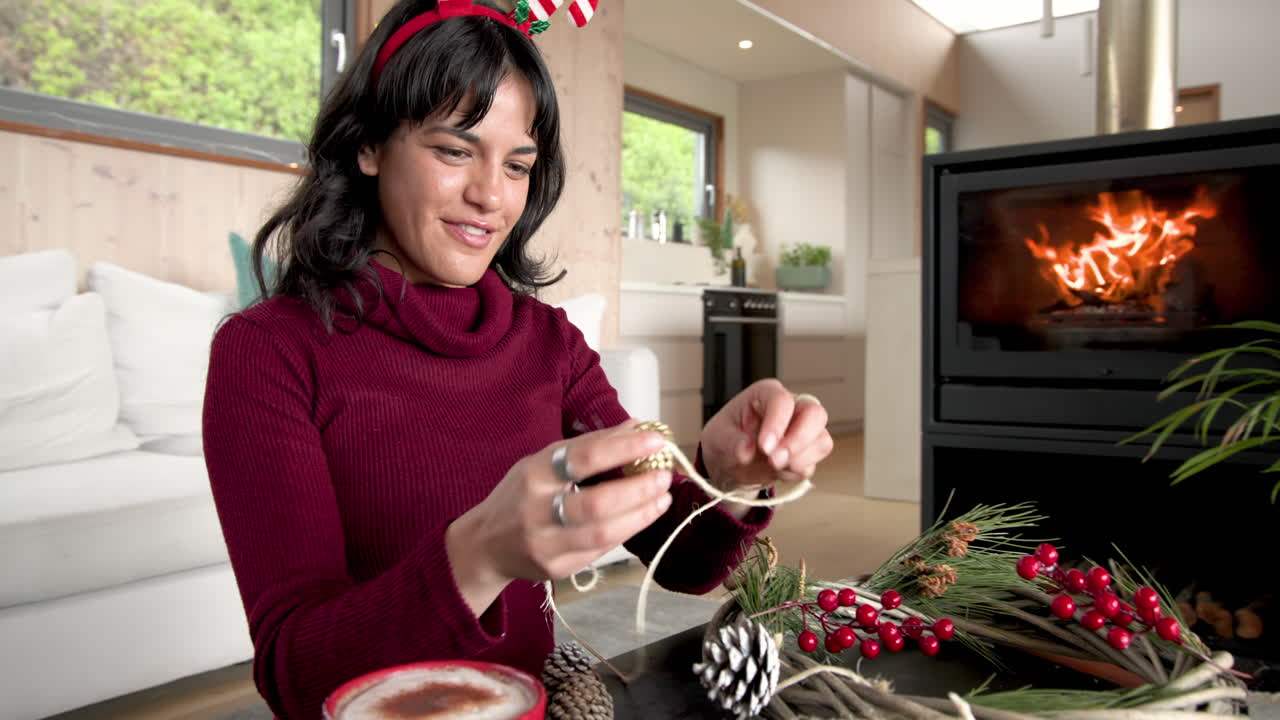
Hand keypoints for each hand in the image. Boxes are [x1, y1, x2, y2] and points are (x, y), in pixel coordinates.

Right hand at [448, 421, 674, 596]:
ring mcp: (545, 544)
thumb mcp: (544, 461)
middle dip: (638, 489)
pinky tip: (640, 518)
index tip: (656, 439)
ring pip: (602, 533)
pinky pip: (599, 551)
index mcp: (534, 474)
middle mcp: (536, 510)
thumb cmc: (521, 495)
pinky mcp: (555, 568)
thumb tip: (637, 427)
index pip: (584, 457)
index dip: (624, 447)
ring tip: (662, 499)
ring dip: (640, 515)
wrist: (485, 544)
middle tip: (664, 476)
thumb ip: (590, 446)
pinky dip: (624, 532)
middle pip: (597, 502)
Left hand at [700, 379, 832, 493]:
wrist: (729, 463)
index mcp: (766, 393)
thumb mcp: (717, 438)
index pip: (782, 401)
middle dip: (798, 440)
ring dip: (799, 460)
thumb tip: (746, 449)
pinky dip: (795, 471)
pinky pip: (813, 463)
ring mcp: (803, 429)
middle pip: (815, 414)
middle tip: (775, 460)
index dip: (777, 423)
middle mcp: (791, 407)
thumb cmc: (725, 439)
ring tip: (772, 467)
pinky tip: (776, 471)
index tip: (764, 447)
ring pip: (821, 440)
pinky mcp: (807, 452)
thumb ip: (732, 443)